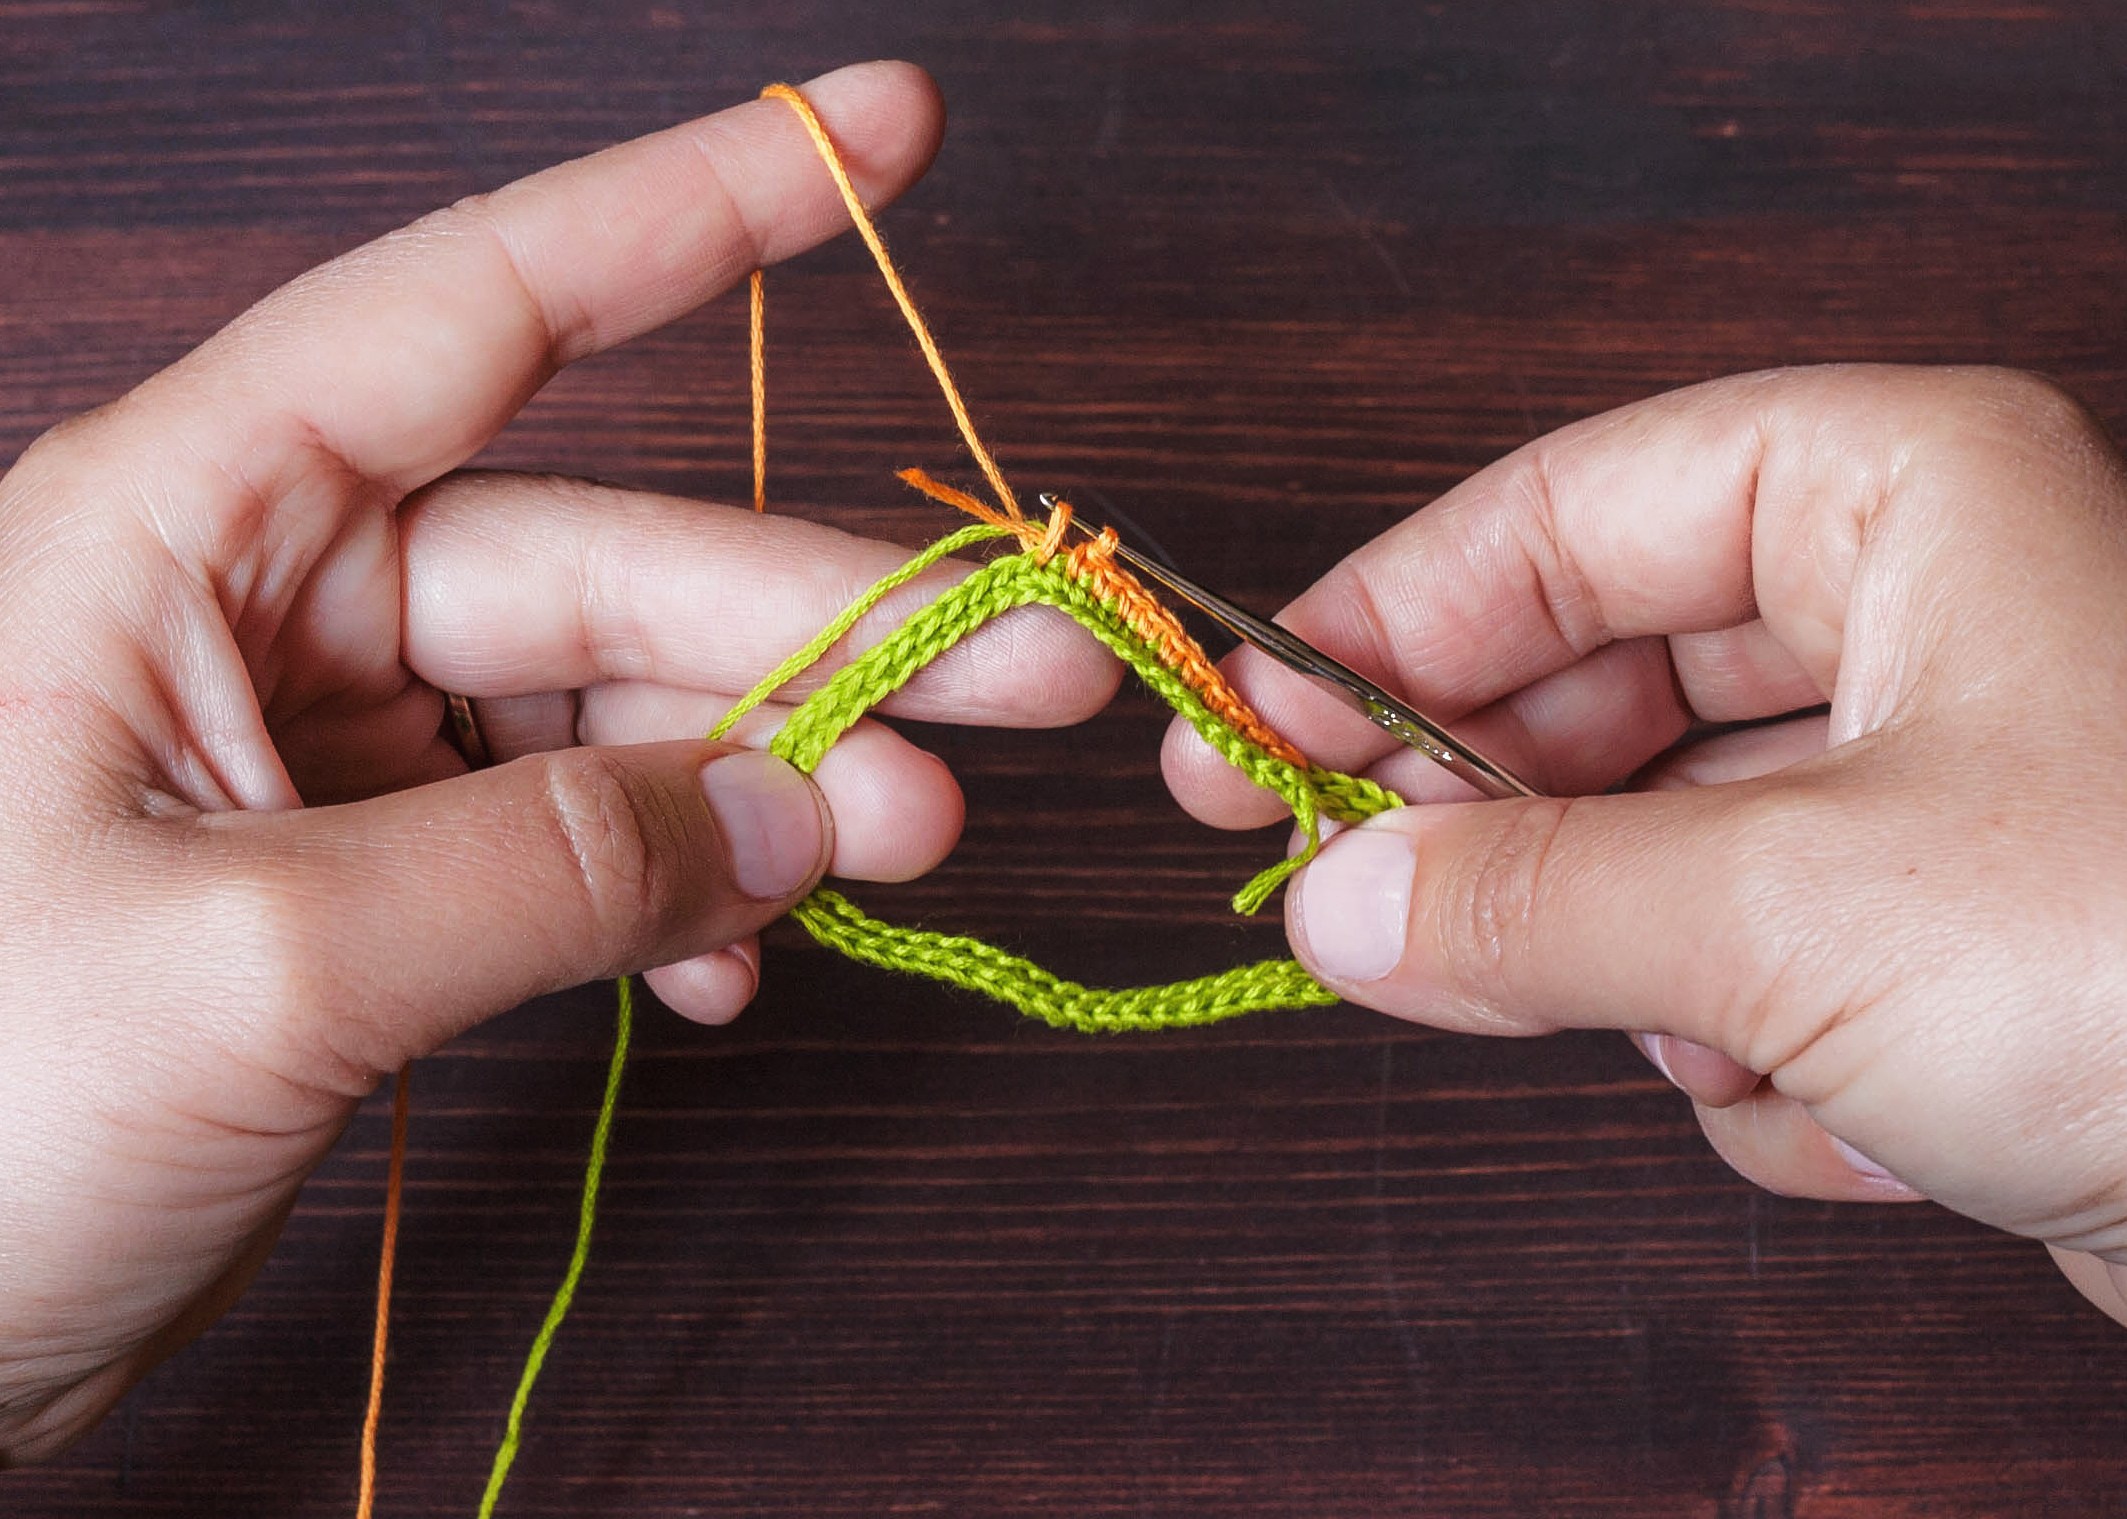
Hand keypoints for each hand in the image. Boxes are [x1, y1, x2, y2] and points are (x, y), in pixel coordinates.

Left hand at [0, 62, 1117, 1461]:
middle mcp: (261, 610)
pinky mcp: (358, 884)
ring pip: (606, 717)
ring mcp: (319, 753)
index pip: (477, 308)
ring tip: (911, 853)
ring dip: (767, 785)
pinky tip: (734, 961)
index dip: (694, 208)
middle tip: (1034, 671)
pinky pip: (565, 845)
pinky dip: (670, 896)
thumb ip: (551, 862)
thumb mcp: (261, 963)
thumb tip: (803, 809)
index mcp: (182, 529)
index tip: (882, 131)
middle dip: (821, 627)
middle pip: (602, 562)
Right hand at [1163, 365, 2126, 1324]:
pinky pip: (1760, 972)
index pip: (1568, 512)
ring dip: (1654, 970)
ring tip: (1710, 1042)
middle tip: (1343, 895)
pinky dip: (1765, 1062)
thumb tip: (1331, 902)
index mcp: (1900, 498)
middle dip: (1502, 818)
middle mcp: (1926, 619)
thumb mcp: (1785, 915)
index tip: (1244, 721)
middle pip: (1605, 681)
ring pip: (1668, 844)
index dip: (1388, 620)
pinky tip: (1850, 1117)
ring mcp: (1943, 789)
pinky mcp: (1961, 946)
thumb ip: (1524, 895)